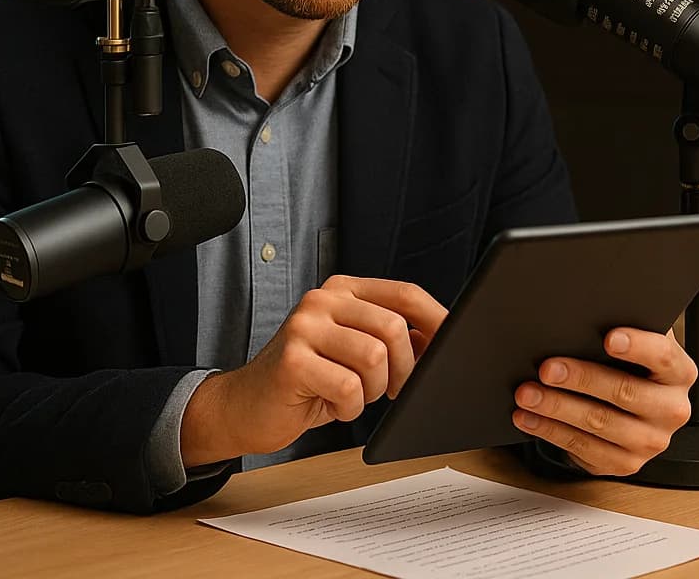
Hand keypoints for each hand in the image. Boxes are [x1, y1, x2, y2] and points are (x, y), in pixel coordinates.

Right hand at [181, 275, 446, 465]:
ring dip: (373, 390)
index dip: (436, 320)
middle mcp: (322, 301)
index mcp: (342, 291)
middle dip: (403, 368)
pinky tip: (329, 405)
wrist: (243, 407)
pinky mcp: (292, 361)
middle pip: (395, 327)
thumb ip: (389, 337)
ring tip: (352, 394)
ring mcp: (304, 327)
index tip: (454, 343)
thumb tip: (441, 338)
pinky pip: (348, 388)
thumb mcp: (351, 350)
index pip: (404, 294)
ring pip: (375, 358)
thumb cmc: (304, 381)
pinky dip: (348, 408)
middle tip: (388, 389)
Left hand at [513, 328, 694, 476]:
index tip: (608, 338)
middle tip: (547, 369)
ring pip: (598, 423)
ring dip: (556, 407)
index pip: (662, 357)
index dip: (637, 346)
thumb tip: (584, 315)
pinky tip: (529, 418)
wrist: (637, 415)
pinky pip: (582, 447)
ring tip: (527, 394)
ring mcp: (649, 441)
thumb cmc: (630, 369)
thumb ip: (623, 329)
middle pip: (624, 392)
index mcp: (679, 373)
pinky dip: (550, 430)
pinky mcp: (625, 463)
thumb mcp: (635, 346)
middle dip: (580, 378)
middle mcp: (671, 410)